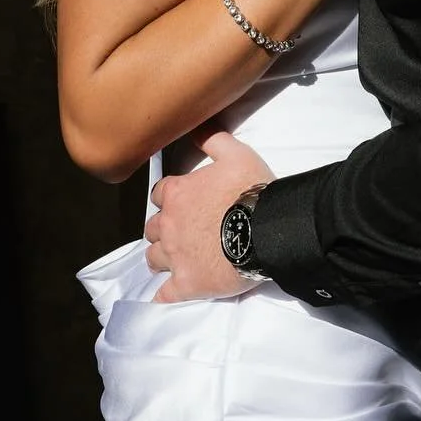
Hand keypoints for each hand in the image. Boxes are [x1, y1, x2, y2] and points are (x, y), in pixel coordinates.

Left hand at [144, 131, 274, 301]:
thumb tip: (196, 125)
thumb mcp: (236, 153)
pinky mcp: (186, 284)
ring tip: (175, 260)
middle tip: (181, 232)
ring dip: (161, 258)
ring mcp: (175, 257)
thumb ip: (213, 138)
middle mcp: (169, 225)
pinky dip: (164, 295)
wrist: (267, 230)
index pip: (159, 195)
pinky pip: (164, 295)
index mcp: (177, 194)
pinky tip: (167, 294)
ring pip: (153, 259)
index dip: (169, 198)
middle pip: (152, 229)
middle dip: (163, 229)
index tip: (181, 202)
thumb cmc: (251, 191)